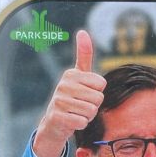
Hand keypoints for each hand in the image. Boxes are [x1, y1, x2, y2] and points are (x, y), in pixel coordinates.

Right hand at [32, 30, 105, 156]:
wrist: (54, 124)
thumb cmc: (71, 98)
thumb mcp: (78, 76)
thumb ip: (84, 55)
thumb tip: (82, 31)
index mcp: (71, 74)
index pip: (101, 84)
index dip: (97, 92)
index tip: (85, 94)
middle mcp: (63, 85)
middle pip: (98, 98)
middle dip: (93, 106)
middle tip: (81, 106)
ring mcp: (58, 101)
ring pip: (91, 111)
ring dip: (87, 116)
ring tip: (76, 113)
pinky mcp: (57, 116)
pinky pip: (82, 122)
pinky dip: (81, 125)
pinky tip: (71, 121)